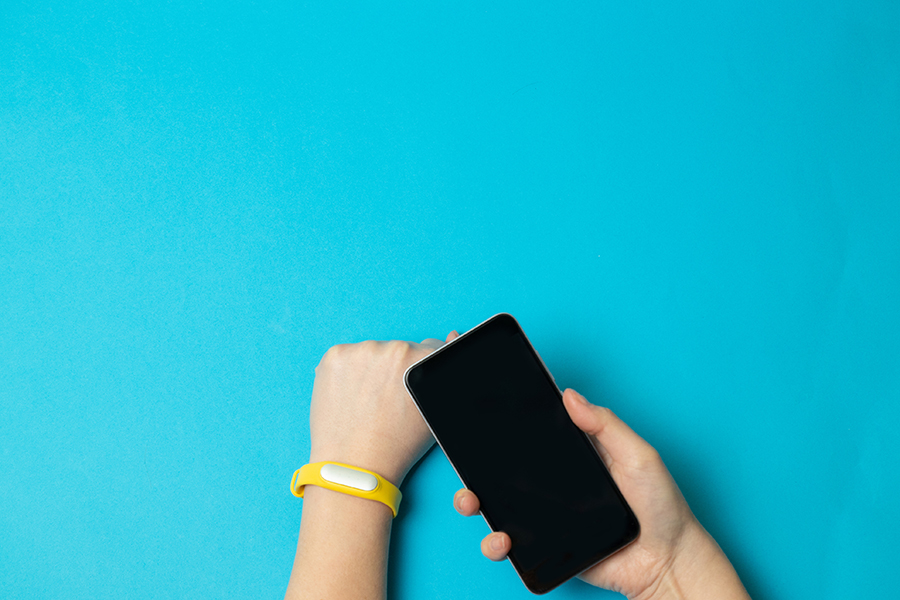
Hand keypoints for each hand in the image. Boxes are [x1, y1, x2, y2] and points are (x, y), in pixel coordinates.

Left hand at [308, 331, 459, 485]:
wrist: (355, 467)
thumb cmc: (397, 445)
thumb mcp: (434, 410)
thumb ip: (443, 373)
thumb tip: (451, 336)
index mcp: (423, 359)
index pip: (429, 348)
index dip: (418, 371)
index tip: (406, 386)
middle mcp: (394, 348)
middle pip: (399, 350)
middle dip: (394, 370)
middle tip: (385, 401)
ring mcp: (361, 350)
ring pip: (371, 353)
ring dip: (369, 369)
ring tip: (365, 402)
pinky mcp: (334, 356)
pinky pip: (345, 357)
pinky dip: (345, 372)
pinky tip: (349, 396)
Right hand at [453, 388, 748, 599]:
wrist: (667, 563)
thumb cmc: (660, 507)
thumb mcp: (638, 455)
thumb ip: (605, 425)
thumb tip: (570, 395)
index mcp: (572, 455)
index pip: (530, 434)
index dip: (503, 426)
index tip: (479, 414)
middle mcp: (554, 483)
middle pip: (502, 469)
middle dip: (474, 465)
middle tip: (464, 462)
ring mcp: (546, 515)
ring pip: (497, 505)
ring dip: (474, 502)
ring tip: (471, 502)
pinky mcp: (545, 547)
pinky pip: (511, 543)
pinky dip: (497, 543)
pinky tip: (502, 540)